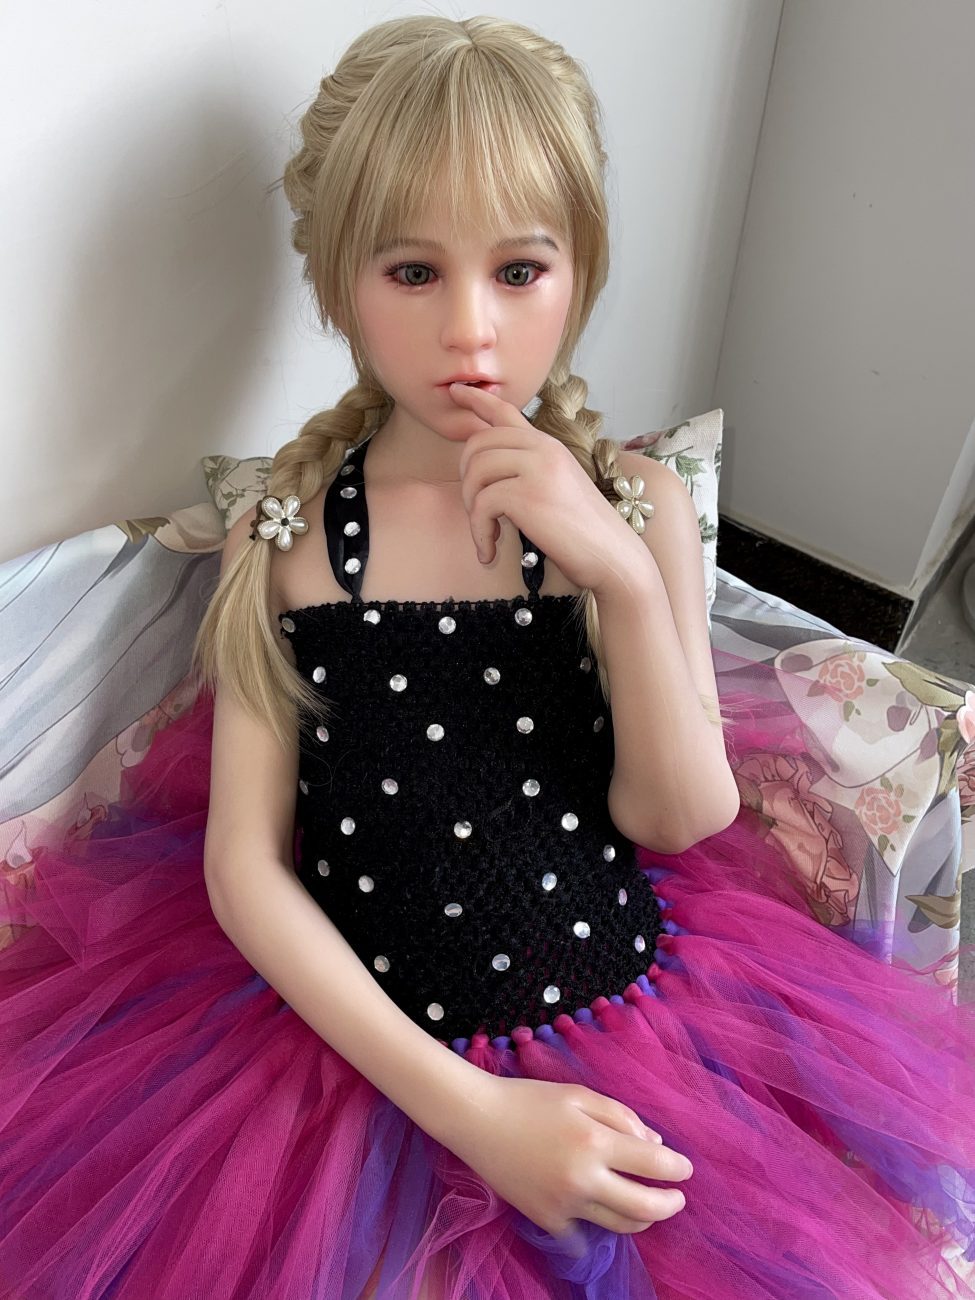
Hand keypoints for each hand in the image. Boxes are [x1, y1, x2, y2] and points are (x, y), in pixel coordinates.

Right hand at [443, 1074, 692, 1238]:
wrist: (477, 1120)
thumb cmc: (529, 1099)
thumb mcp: (578, 1096)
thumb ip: (621, 1117)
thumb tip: (655, 1145)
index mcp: (594, 1142)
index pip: (653, 1164)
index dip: (677, 1169)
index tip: (687, 1169)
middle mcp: (583, 1179)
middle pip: (644, 1207)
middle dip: (669, 1204)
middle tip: (678, 1198)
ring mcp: (564, 1205)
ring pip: (619, 1225)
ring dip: (642, 1218)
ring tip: (647, 1205)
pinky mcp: (546, 1220)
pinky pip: (585, 1233)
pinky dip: (599, 1225)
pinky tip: (604, 1211)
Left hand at [449, 383, 646, 595]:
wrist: (611, 557)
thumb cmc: (582, 532)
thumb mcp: (555, 488)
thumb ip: (527, 471)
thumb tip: (484, 471)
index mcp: (548, 445)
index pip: (505, 411)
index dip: (475, 399)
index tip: (454, 390)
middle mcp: (543, 448)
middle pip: (478, 443)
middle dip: (466, 479)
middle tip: (476, 510)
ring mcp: (537, 469)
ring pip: (475, 472)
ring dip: (472, 508)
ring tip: (486, 533)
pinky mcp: (527, 495)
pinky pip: (482, 504)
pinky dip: (479, 532)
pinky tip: (489, 552)